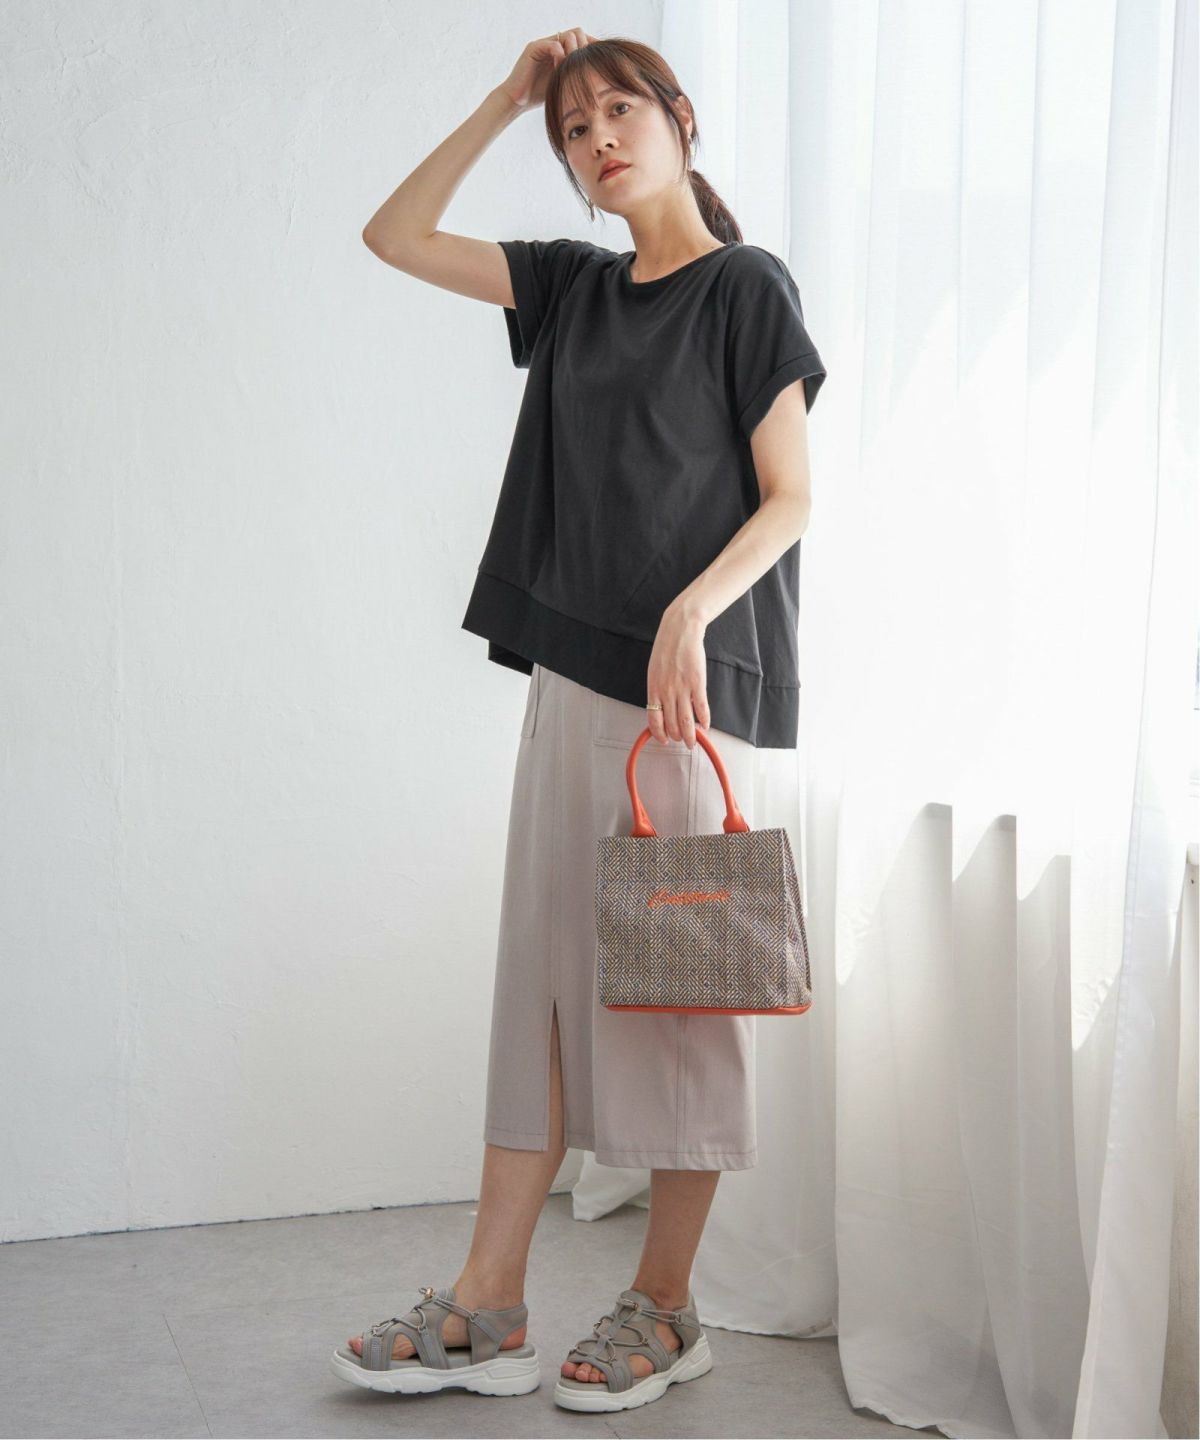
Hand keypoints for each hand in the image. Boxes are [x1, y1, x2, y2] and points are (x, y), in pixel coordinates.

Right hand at [499, 27, 597, 110]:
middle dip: (585, 48)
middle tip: (585, 67)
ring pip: (568, 35)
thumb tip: (600, 77)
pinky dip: (561, 57)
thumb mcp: (565, 84)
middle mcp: (553, 43)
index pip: (582, 38)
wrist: (518, 101)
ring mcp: (544, 44)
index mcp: (562, 50)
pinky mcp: (534, 48)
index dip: (592, 46)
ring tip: (572, 70)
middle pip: (577, 32)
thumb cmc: (541, 95)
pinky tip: (560, 71)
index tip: (600, 61)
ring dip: (574, 52)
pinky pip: (553, 45)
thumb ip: (577, 75)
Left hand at [646, 604, 710, 748]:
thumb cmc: (666, 649)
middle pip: (672, 724)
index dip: (659, 734)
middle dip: (677, 737)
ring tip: (694, 741)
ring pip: (687, 721)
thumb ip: (657, 690)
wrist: (680, 631)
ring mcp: (683, 689)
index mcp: (653, 689)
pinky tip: (706, 726)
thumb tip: (662, 709)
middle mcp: (667, 692)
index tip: (664, 740)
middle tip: (682, 741)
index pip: (653, 720)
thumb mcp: (654, 671)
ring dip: (691, 735)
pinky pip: (702, 708)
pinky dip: (705, 720)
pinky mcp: (698, 683)